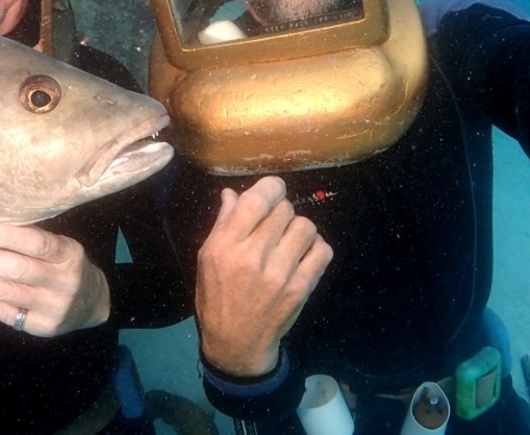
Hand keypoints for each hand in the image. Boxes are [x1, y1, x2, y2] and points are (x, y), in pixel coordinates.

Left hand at [0, 220, 110, 336]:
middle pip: (16, 269)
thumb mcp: (60, 247)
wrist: (91, 302)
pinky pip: (6, 314)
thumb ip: (32, 240)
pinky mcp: (41, 327)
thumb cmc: (66, 265)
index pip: (36, 243)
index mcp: (69, 255)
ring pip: (6, 292)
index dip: (4, 235)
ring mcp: (52, 308)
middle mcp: (63, 282)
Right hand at [195, 177, 332, 376]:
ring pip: (305, 226)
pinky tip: (302, 254)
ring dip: (298, 228)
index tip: (272, 191)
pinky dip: (315, 247)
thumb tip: (232, 193)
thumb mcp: (207, 257)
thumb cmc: (216, 296)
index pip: (257, 200)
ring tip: (288, 240)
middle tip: (274, 225)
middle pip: (284, 209)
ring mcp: (281, 273)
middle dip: (280, 211)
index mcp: (226, 245)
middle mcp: (254, 256)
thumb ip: (222, 223)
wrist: (237, 342)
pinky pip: (322, 250)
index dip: (271, 187)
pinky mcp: (301, 288)